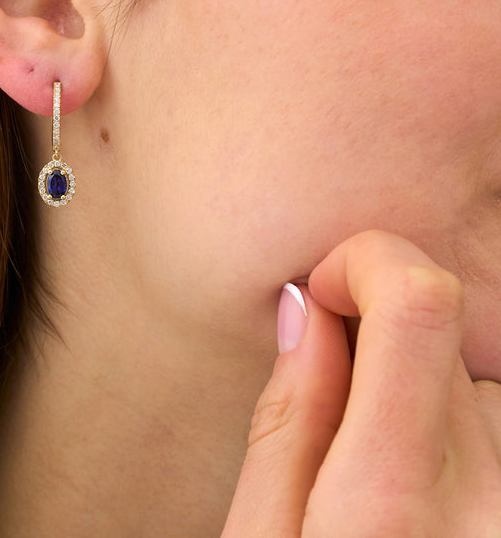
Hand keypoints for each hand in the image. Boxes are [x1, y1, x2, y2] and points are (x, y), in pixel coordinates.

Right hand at [223, 231, 500, 536]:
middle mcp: (488, 506)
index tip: (325, 286)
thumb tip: (307, 308)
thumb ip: (286, 422)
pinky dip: (462, 441)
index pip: (418, 304)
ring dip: (422, 399)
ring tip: (387, 482)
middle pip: (438, 337)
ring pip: (475, 384)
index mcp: (388, 504)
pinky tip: (432, 505)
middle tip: (335, 405)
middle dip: (374, 341)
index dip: (370, 260)